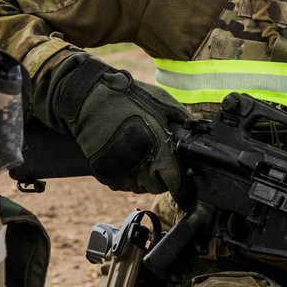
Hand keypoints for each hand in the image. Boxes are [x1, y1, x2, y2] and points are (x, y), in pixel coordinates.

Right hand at [55, 55, 187, 195]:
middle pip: (157, 187)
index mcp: (160, 153)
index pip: (175, 183)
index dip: (178, 177)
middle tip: (157, 159)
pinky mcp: (104, 174)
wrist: (90, 100)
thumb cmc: (128, 98)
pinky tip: (126, 159)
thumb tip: (196, 128)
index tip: (176, 168)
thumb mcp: (163, 102)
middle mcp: (141, 169)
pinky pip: (121, 184)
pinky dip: (125, 176)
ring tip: (140, 156)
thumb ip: (182, 119)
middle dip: (160, 177)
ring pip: (138, 187)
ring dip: (142, 177)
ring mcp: (121, 174)